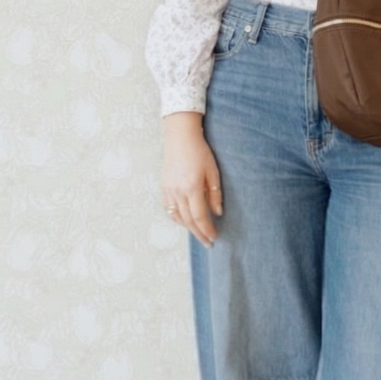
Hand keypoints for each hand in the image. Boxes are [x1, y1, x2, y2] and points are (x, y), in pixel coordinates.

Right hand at [161, 112, 222, 246]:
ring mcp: (168, 190)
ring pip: (177, 216)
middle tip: (208, 243)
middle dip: (199, 233)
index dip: (207, 229)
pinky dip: (177, 217)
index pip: (199, 216)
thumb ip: (215, 193)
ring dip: (188, 227)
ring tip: (198, 233)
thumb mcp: (213, 171)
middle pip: (188, 220)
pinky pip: (169, 208)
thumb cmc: (199, 151)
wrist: (179, 136)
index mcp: (192, 187)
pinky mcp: (163, 187)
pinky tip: (184, 220)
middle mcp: (178, 191)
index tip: (214, 238)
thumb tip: (217, 213)